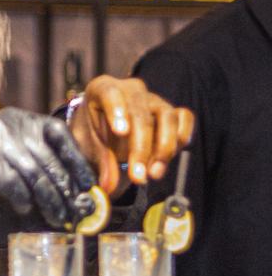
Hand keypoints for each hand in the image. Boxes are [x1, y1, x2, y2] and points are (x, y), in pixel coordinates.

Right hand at [0, 107, 96, 228]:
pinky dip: (23, 199)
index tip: (89, 184)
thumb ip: (42, 163)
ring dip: (50, 200)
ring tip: (58, 217)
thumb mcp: (15, 154)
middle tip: (76, 211)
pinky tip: (24, 207)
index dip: (76, 159)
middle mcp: (9, 125)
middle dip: (65, 189)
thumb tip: (78, 191)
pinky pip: (14, 185)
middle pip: (48, 159)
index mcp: (21, 118)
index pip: (58, 133)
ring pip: (34, 174)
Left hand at [68, 76, 193, 194]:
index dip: (116, 111)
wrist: (106, 130)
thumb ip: (102, 161)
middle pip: (141, 113)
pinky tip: (170, 157)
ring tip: (153, 174)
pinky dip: (182, 136)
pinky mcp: (171, 111)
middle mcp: (131, 90)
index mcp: (103, 88)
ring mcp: (153, 99)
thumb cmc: (95, 133)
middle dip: (141, 148)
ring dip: (164, 148)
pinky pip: (184, 117)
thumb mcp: (91, 144)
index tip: (121, 132)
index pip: (110, 93)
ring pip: (167, 116)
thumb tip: (109, 186)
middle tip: (137, 176)